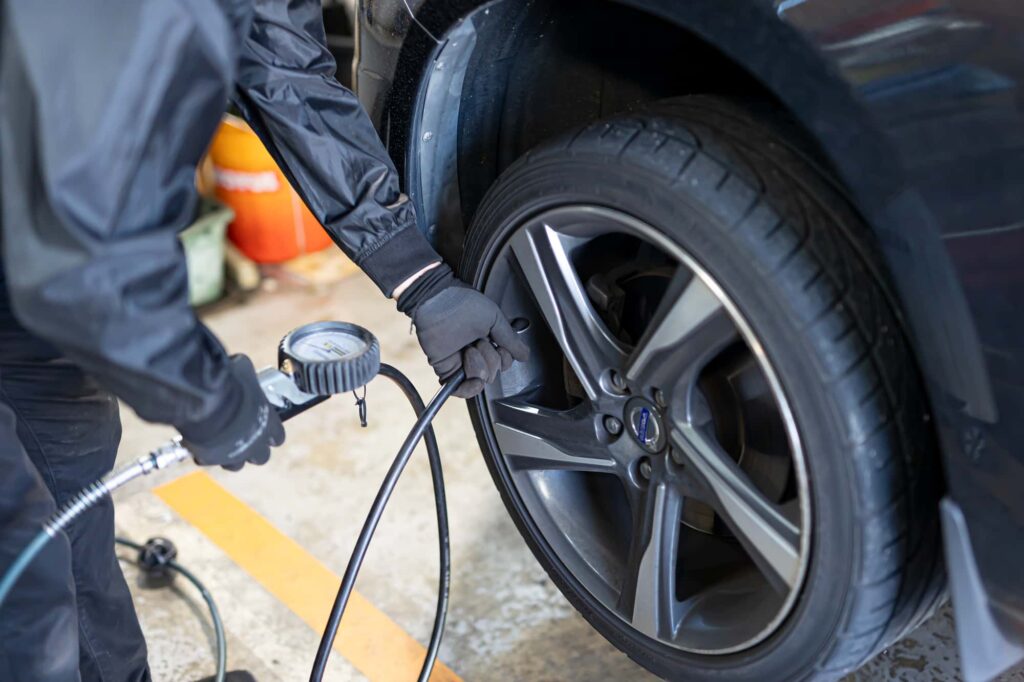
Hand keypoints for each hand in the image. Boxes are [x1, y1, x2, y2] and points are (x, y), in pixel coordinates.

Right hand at [179, 355, 284, 469]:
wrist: (205, 402)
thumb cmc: (230, 384)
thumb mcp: (244, 371)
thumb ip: (246, 375)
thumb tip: (240, 364)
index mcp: (269, 424)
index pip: (278, 436)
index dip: (273, 434)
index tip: (268, 430)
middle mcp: (255, 444)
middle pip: (261, 457)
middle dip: (255, 449)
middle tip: (245, 438)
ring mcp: (233, 455)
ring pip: (237, 464)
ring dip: (232, 455)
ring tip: (223, 444)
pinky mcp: (211, 459)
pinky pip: (211, 460)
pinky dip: (207, 454)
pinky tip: (202, 443)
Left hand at [398, 265, 528, 397]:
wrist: (438, 303)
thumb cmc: (464, 303)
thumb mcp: (495, 318)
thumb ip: (511, 339)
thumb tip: (525, 355)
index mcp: (488, 340)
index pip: (504, 362)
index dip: (505, 358)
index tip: (500, 345)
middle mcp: (476, 352)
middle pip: (494, 373)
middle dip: (491, 358)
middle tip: (480, 341)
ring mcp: (461, 362)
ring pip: (481, 381)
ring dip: (479, 366)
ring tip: (470, 349)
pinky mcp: (447, 370)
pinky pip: (461, 391)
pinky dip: (470, 388)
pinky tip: (473, 377)